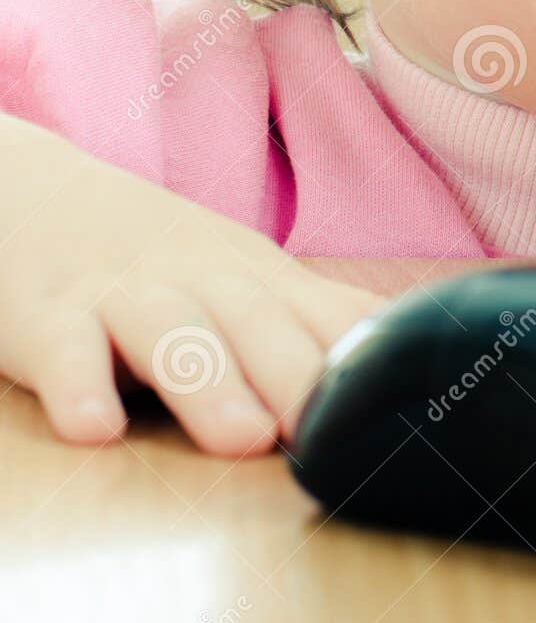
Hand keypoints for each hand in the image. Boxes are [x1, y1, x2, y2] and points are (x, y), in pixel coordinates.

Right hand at [0, 116, 387, 454]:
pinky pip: (64, 350)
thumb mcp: (245, 277)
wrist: (29, 186)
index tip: (407, 411)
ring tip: (241, 436)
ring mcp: (122, 293)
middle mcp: (199, 280)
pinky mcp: (46, 314)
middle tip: (335, 433)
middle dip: (301, 375)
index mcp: (258, 279)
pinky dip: (79, 386)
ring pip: (171, 330)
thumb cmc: (157, 257)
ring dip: (208, 382)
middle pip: (259, 321)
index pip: (326, 317)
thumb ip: (320, 321)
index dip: (365, 363)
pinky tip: (96, 429)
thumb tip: (410, 365)